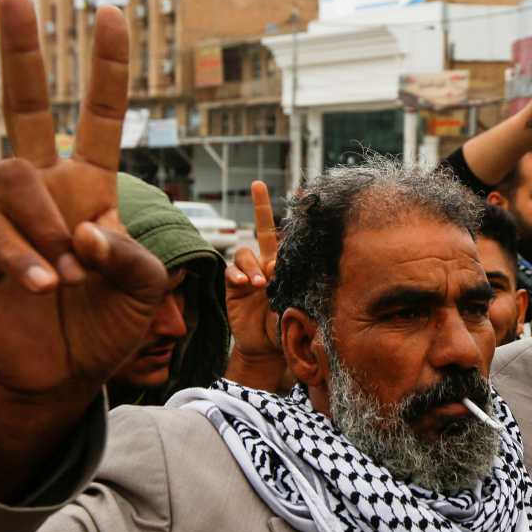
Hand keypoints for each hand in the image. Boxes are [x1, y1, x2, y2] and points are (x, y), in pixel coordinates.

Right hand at [0, 0, 166, 403]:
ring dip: (48, 224)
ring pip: (14, 174)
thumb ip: (132, 256)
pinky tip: (48, 288)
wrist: (66, 376)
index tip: (109, 14)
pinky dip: (27, 260)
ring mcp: (10, 216)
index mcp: (93, 188)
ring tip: (72, 275)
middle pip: (26, 107)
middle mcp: (48, 191)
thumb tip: (86, 229)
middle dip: (22, 53)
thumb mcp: (146, 291)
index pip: (102, 118)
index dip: (107, 70)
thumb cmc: (107, 324)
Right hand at [224, 181, 286, 388]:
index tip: (300, 194)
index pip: (291, 241)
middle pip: (262, 229)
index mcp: (287, 267)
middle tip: (257, 184)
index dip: (295, 223)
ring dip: (252, 266)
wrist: (265, 346)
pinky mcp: (233, 285)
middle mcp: (266, 264)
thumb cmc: (286, 329)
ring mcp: (248, 272)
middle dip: (260, 205)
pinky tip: (244, 284)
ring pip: (245, 254)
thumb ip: (292, 293)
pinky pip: (231, 272)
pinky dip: (237, 275)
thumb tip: (280, 272)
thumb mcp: (296, 312)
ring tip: (260, 284)